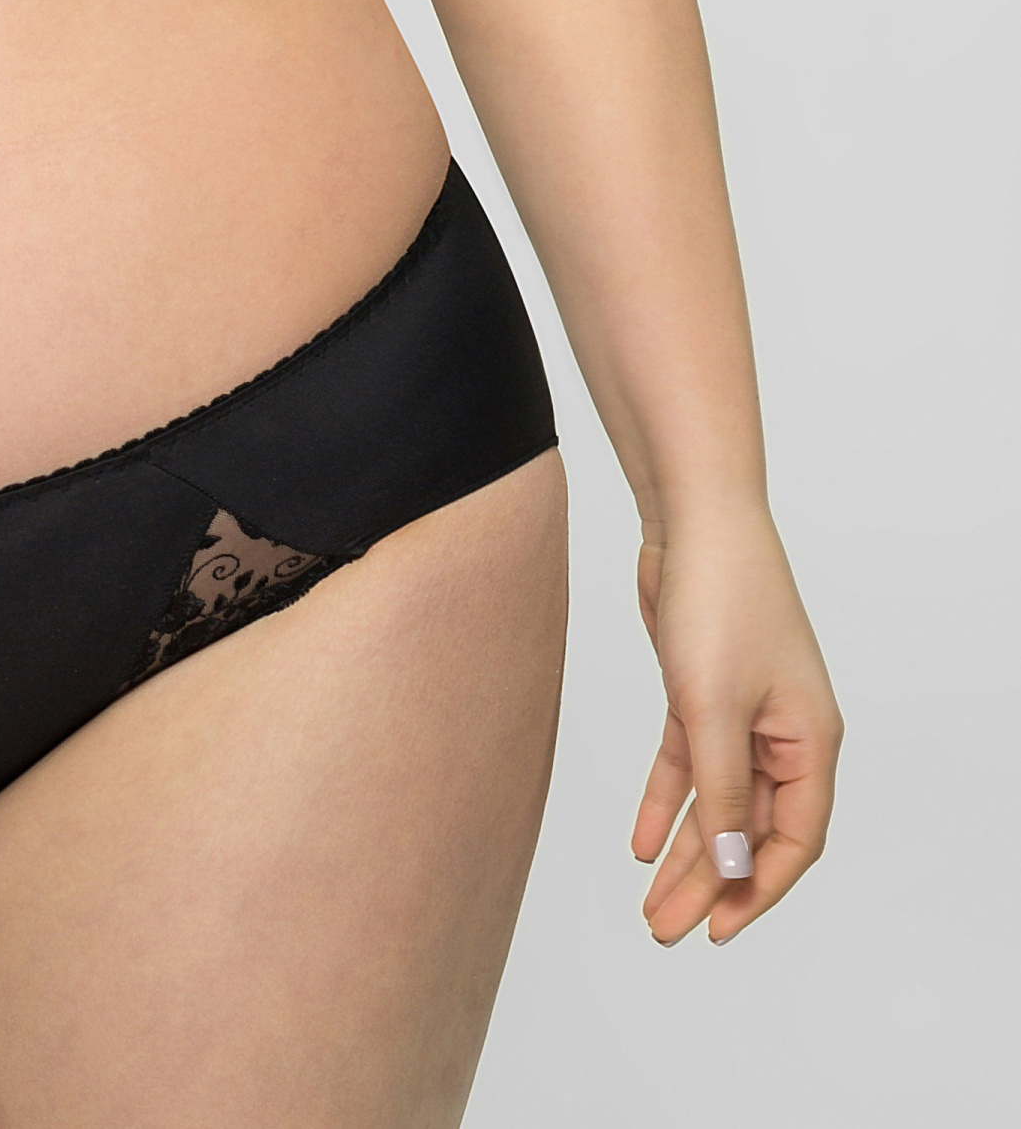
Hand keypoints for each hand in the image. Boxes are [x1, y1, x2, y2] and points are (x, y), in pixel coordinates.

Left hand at [632, 499, 841, 944]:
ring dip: (684, 853)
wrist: (691, 519)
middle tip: (667, 931)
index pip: (795, 839)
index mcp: (809, 740)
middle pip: (749, 828)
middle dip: (711, 885)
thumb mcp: (713, 709)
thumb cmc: (720, 599)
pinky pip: (686, 763)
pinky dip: (665, 800)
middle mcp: (783, 733)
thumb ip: (720, 794)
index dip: (759, 889)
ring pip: (714, 802)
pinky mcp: (700, 692)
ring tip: (651, 905)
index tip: (719, 930)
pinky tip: (640, 840)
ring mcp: (742, 713)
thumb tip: (733, 870)